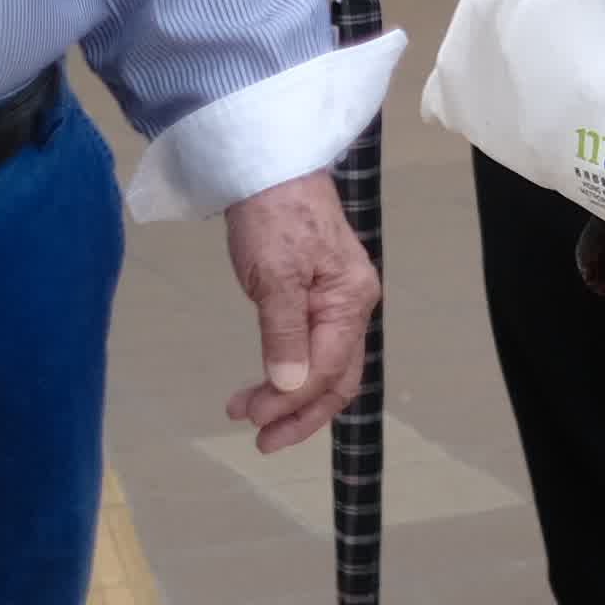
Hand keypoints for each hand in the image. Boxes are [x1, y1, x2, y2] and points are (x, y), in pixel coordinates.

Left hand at [220, 173, 379, 453]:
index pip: (327, 369)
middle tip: (259, 439)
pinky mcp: (319, 295)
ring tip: (249, 414)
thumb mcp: (274, 275)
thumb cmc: (274, 214)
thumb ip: (284, 333)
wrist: (271, 165)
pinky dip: (291, 373)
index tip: (250, 417)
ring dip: (292, 398)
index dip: (291, 402)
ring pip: (327, 367)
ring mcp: (339, 301)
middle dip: (300, 414)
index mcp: (351, 299)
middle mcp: (354, 305)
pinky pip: (315, 348)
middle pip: (338, 378)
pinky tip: (266, 383)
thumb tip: (290, 387)